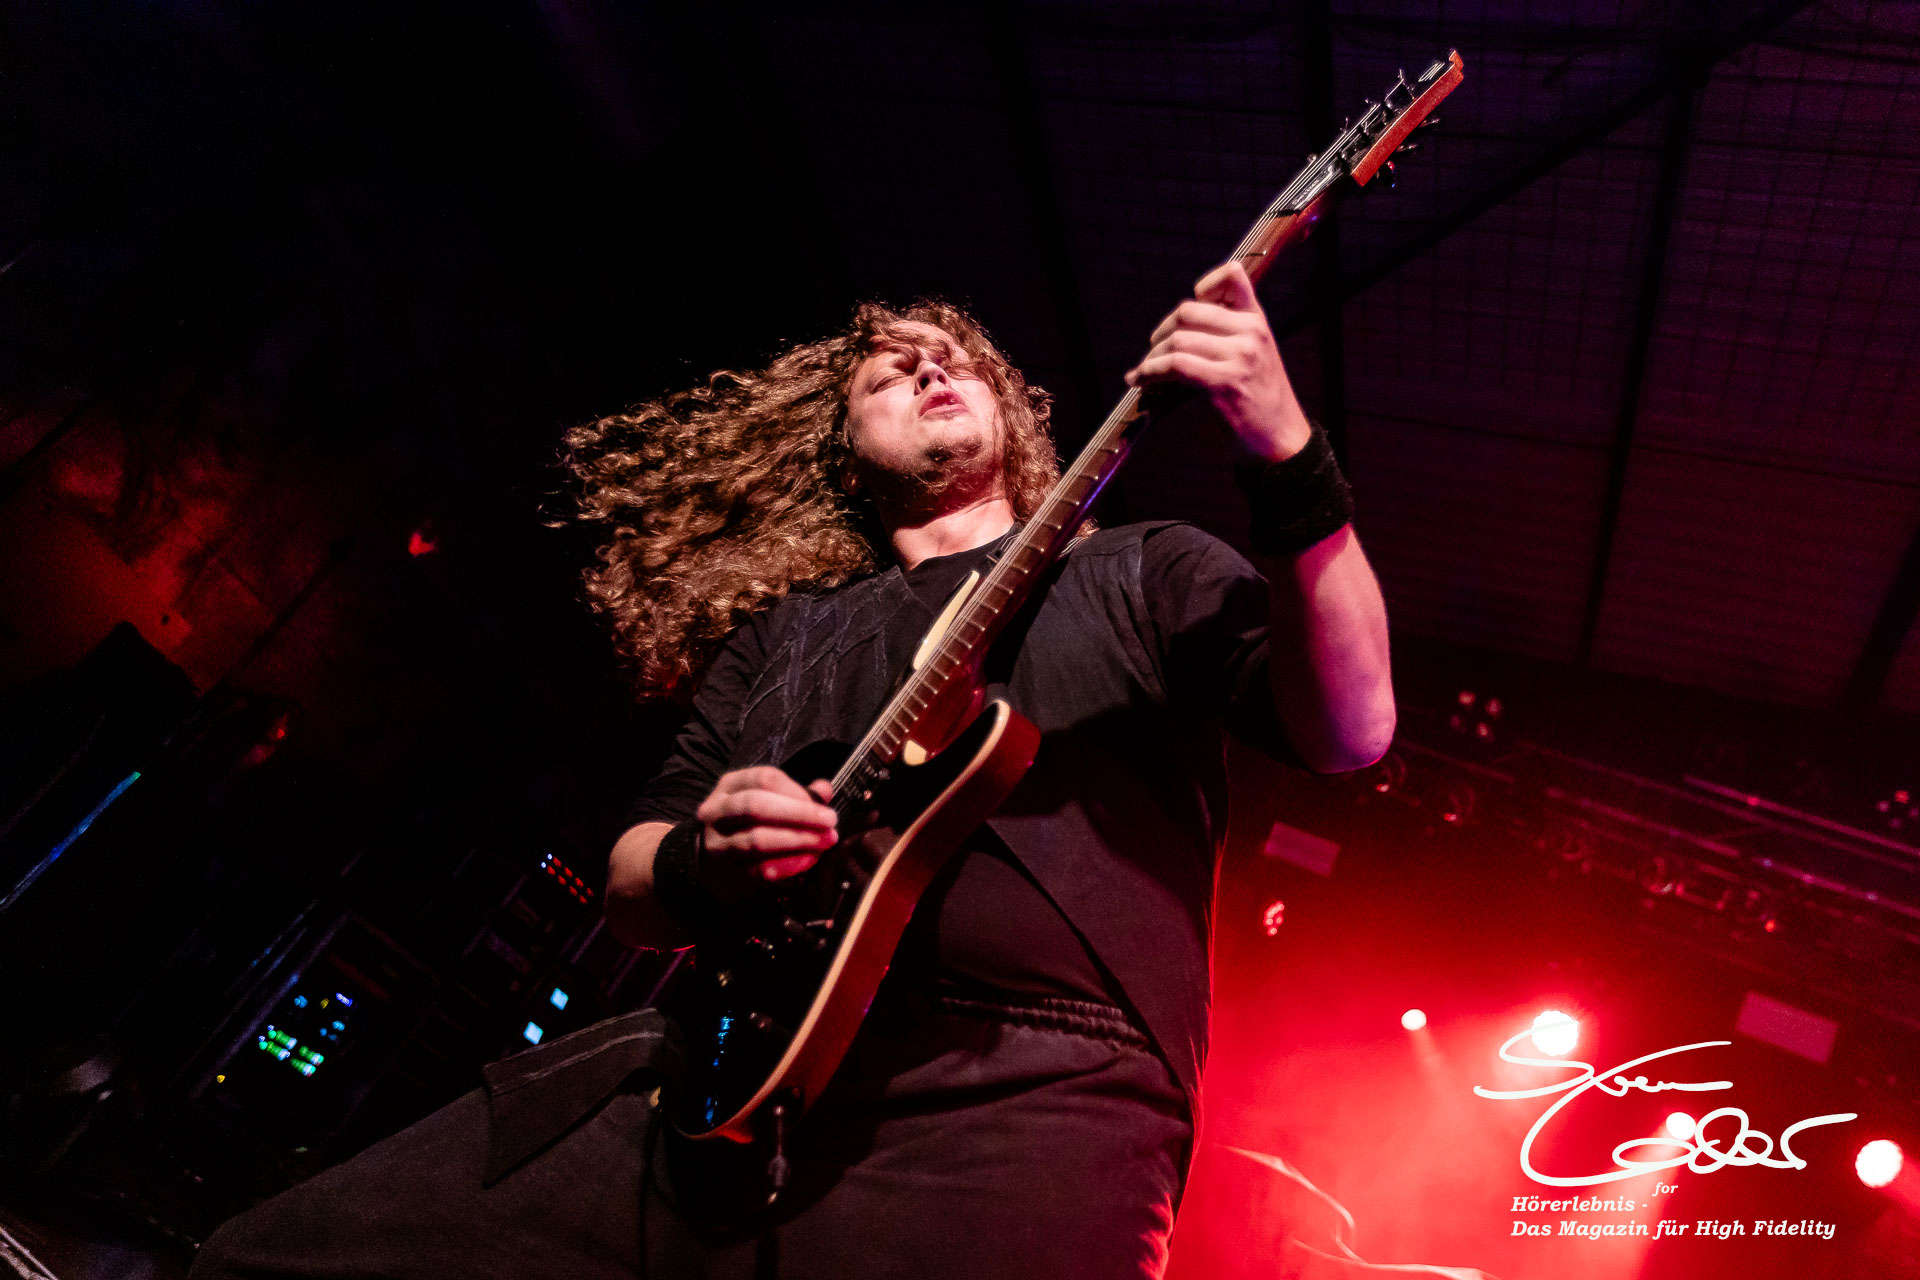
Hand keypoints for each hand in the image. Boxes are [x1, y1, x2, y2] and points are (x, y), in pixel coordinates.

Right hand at [692, 767, 836, 902]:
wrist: (710, 863)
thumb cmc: (747, 823)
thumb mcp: (766, 799)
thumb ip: (796, 793)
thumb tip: (824, 789)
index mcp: (730, 785)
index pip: (764, 779)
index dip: (796, 791)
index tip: (822, 804)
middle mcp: (718, 811)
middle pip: (757, 806)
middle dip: (799, 814)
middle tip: (830, 823)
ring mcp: (718, 842)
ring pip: (758, 839)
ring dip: (798, 840)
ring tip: (824, 842)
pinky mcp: (727, 870)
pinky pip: (760, 868)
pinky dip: (789, 864)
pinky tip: (809, 860)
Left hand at [1123, 261, 1311, 460]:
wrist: (1280, 434)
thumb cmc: (1259, 395)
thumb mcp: (1254, 351)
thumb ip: (1228, 330)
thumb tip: (1177, 323)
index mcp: (1257, 319)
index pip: (1232, 276)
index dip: (1205, 285)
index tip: (1191, 307)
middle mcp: (1250, 332)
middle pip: (1188, 310)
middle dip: (1162, 331)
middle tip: (1154, 350)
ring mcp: (1239, 356)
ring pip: (1177, 340)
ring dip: (1152, 357)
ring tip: (1146, 370)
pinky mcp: (1224, 382)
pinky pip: (1175, 366)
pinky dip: (1151, 372)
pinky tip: (1141, 380)